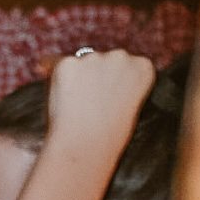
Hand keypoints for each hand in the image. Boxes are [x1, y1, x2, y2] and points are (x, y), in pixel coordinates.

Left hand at [46, 49, 155, 167]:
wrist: (87, 143)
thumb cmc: (108, 134)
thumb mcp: (128, 104)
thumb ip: (120, 84)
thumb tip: (96, 75)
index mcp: (143, 67)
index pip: (126, 64)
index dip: (112, 85)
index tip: (109, 101)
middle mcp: (121, 56)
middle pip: (102, 60)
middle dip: (94, 77)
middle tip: (88, 105)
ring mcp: (93, 57)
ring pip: (80, 64)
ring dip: (76, 79)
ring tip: (76, 106)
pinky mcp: (67, 62)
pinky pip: (57, 66)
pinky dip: (56, 80)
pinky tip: (61, 99)